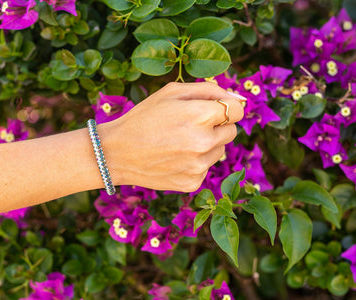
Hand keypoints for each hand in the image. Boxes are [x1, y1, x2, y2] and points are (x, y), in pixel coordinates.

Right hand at [99, 82, 244, 191]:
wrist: (116, 153)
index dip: (226, 108)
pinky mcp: (192, 182)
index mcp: (201, 115)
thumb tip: (238, 99)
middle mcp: (204, 143)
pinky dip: (195, 162)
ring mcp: (199, 166)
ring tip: (178, 143)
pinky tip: (174, 158)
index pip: (238, 110)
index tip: (212, 110)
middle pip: (232, 131)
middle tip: (189, 126)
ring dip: (207, 145)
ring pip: (220, 151)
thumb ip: (209, 90)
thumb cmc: (144, 118)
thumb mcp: (172, 92)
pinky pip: (206, 168)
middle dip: (217, 126)